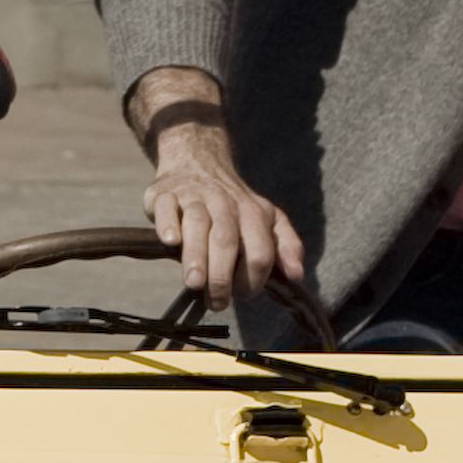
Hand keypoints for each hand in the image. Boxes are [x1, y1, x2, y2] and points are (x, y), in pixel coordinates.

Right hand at [139, 123, 309, 304]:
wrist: (197, 161)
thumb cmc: (232, 205)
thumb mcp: (267, 219)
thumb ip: (286, 245)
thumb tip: (297, 275)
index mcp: (254, 214)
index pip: (260, 251)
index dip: (252, 279)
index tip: (238, 295)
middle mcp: (225, 204)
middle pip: (227, 240)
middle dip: (222, 275)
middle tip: (216, 302)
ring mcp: (193, 197)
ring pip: (197, 225)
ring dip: (196, 256)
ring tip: (194, 283)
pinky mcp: (165, 194)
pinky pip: (167, 208)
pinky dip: (167, 224)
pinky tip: (169, 242)